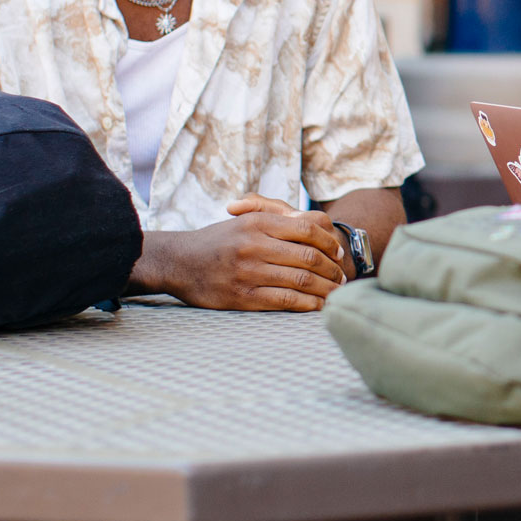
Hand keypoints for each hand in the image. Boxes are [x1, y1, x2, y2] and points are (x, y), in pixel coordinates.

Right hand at [131, 196, 347, 311]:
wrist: (178, 262)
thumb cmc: (218, 240)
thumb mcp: (244, 218)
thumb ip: (277, 214)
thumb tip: (313, 221)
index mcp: (257, 222)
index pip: (307, 228)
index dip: (329, 242)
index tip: (338, 254)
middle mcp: (254, 244)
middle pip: (309, 255)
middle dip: (332, 269)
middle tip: (342, 277)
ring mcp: (249, 272)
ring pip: (301, 280)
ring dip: (325, 288)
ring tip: (335, 292)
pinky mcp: (243, 297)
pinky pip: (285, 300)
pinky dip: (307, 304)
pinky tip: (317, 306)